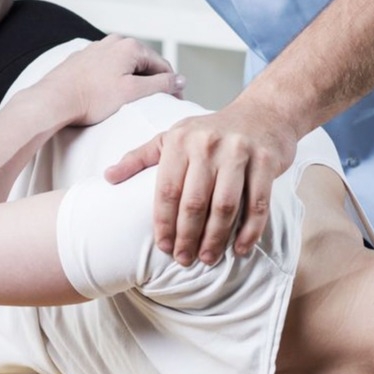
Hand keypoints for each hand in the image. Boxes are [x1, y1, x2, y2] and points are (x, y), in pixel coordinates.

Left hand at [37, 35, 181, 125]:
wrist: (54, 100)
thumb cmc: (90, 98)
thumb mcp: (133, 92)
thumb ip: (161, 84)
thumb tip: (179, 80)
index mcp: (130, 46)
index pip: (162, 65)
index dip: (172, 85)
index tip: (175, 101)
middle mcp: (114, 42)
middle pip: (144, 63)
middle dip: (152, 82)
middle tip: (154, 104)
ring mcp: (97, 49)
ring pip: (125, 65)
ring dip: (133, 81)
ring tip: (131, 102)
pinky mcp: (84, 59)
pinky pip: (108, 69)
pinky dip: (115, 80)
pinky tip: (110, 96)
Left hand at [105, 104, 297, 265]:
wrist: (263, 113)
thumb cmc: (211, 131)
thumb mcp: (172, 136)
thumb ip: (140, 157)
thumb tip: (107, 177)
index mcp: (181, 140)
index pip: (167, 190)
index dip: (164, 223)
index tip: (163, 246)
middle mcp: (209, 144)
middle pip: (195, 203)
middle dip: (188, 237)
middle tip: (184, 260)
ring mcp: (239, 152)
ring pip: (225, 206)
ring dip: (216, 238)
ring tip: (208, 258)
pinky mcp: (266, 162)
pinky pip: (257, 204)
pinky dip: (249, 231)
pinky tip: (239, 249)